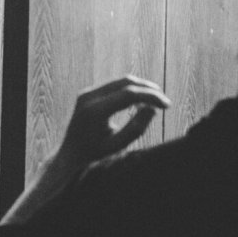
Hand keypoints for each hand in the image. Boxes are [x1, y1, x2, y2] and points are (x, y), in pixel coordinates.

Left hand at [1, 76, 169, 224]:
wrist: (71, 155)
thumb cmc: (95, 154)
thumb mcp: (117, 146)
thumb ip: (136, 128)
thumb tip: (152, 108)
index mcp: (95, 111)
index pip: (129, 94)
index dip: (151, 96)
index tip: (167, 105)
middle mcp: (88, 97)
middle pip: (126, 82)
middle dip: (149, 89)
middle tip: (165, 101)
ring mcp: (87, 93)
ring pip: (121, 81)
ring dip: (141, 88)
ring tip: (157, 100)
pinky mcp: (89, 94)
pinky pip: (114, 86)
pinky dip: (131, 91)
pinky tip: (142, 102)